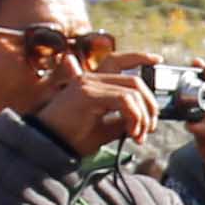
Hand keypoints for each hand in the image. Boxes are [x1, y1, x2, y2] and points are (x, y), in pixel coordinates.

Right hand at [27, 58, 159, 157]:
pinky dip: (134, 117)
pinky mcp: (87, 94)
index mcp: (93, 83)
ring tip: (138, 136)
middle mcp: (90, 78)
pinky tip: (131, 132)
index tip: (158, 60)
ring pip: (133, 91)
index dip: (139, 57)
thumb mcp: (104, 129)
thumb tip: (146, 121)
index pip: (119, 61)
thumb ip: (123, 120)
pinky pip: (124, 100)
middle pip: (135, 81)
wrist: (47, 147)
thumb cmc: (72, 139)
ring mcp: (88, 83)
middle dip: (150, 106)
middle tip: (149, 129)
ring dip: (143, 117)